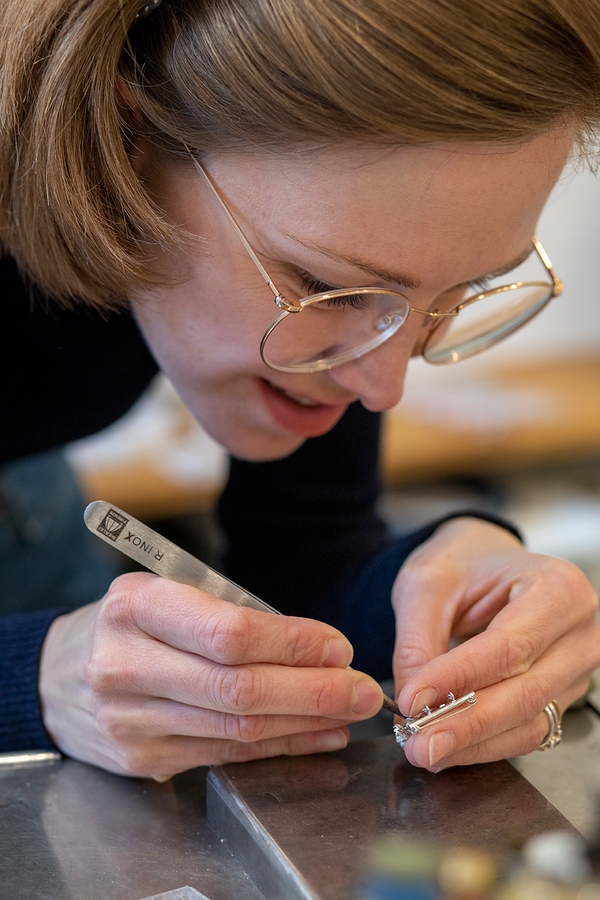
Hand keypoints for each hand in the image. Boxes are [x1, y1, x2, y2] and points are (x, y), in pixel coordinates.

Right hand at [39, 572, 382, 779]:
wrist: (57, 674)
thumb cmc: (129, 623)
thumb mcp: (166, 593)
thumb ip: (230, 614)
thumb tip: (316, 648)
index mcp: (135, 606)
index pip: (227, 632)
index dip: (291, 643)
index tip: (337, 646)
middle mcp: (125, 664)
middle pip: (238, 688)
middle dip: (313, 691)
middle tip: (362, 689)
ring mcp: (130, 720)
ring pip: (237, 727)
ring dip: (305, 723)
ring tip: (349, 712)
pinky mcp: (140, 759)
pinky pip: (225, 753)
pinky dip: (278, 746)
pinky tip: (314, 736)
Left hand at [391, 517, 599, 769]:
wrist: (482, 562)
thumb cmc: (462, 564)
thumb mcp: (427, 585)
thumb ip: (418, 643)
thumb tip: (413, 704)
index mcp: (558, 588)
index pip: (509, 645)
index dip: (459, 678)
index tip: (412, 699)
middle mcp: (580, 632)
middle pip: (525, 692)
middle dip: (466, 723)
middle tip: (417, 743)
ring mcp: (576, 669)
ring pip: (528, 721)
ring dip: (473, 743)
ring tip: (424, 748)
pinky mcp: (561, 696)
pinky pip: (526, 731)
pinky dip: (484, 744)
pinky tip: (447, 747)